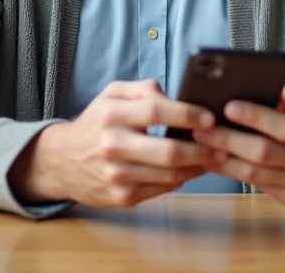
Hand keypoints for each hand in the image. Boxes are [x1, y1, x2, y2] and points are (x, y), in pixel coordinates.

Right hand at [8, 79, 219, 207]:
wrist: (62, 161)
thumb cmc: (96, 123)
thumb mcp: (111, 94)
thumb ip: (144, 89)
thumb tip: (177, 96)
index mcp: (112, 114)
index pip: (156, 111)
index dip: (187, 114)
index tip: (209, 117)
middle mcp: (113, 145)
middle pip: (168, 151)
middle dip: (202, 149)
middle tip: (222, 145)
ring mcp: (117, 175)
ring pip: (169, 175)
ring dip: (197, 167)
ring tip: (214, 158)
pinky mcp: (121, 197)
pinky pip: (161, 189)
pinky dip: (181, 179)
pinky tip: (191, 170)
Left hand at [193, 85, 284, 207]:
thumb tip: (282, 93)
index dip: (258, 117)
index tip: (229, 106)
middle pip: (266, 152)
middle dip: (230, 138)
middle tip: (202, 126)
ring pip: (255, 173)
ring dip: (223, 157)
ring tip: (200, 141)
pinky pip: (254, 183)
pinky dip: (230, 170)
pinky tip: (212, 157)